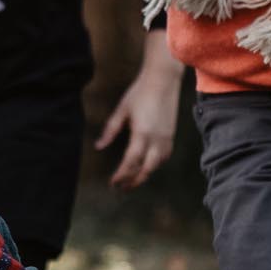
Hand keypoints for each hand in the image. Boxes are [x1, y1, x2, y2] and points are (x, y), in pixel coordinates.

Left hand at [97, 51, 182, 189]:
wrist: (163, 80)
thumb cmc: (139, 93)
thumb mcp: (121, 111)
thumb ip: (110, 130)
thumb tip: (99, 146)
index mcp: (142, 134)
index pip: (130, 162)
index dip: (121, 175)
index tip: (112, 182)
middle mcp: (156, 139)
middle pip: (145, 170)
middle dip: (132, 181)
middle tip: (120, 188)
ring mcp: (166, 138)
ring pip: (156, 165)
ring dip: (143, 175)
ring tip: (131, 181)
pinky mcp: (171, 135)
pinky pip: (163, 157)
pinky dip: (154, 165)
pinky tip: (146, 166)